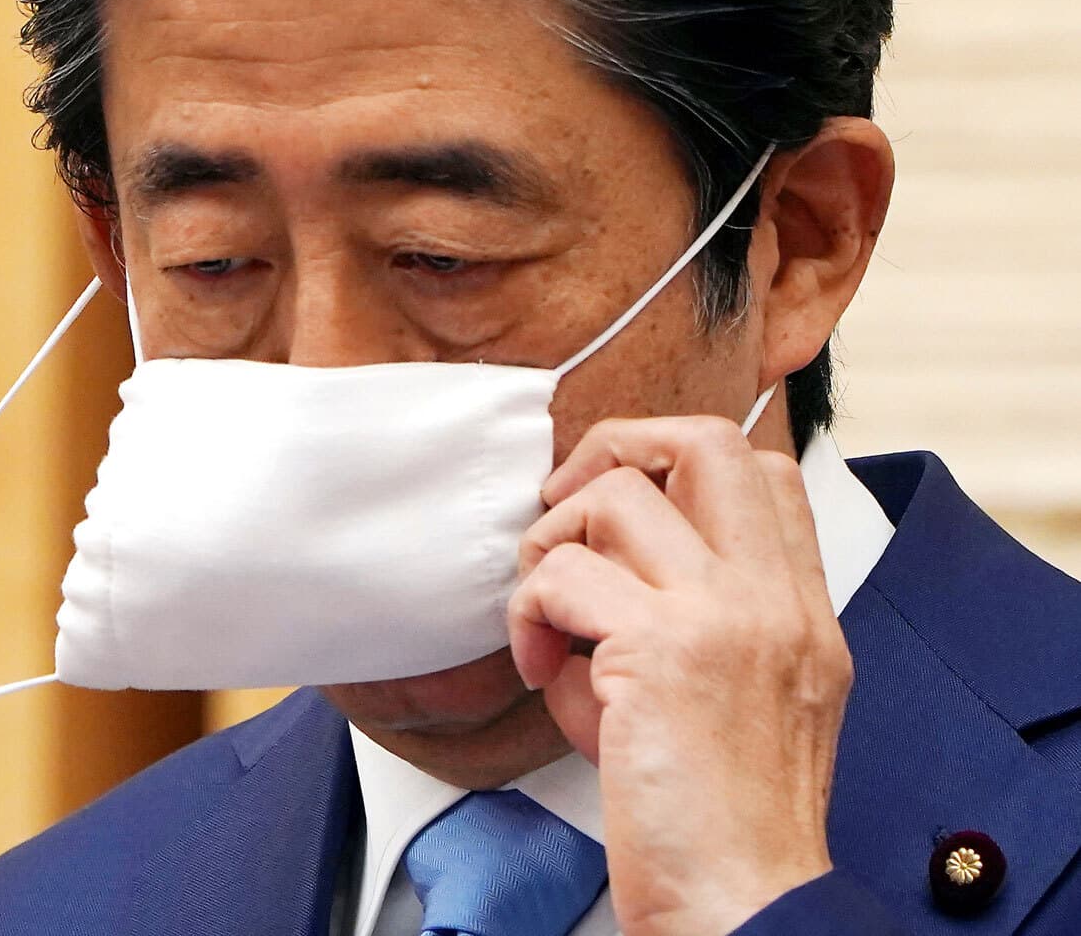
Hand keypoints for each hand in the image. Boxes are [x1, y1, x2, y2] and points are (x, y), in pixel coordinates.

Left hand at [508, 417, 851, 935]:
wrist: (743, 901)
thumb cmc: (723, 821)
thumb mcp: (740, 703)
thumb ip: (694, 626)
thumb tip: (592, 570)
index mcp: (802, 611)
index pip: (764, 471)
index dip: (676, 463)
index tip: (617, 514)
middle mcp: (774, 601)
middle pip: (706, 441)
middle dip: (612, 452)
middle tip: (565, 517)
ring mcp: (725, 617)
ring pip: (613, 498)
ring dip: (551, 551)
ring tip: (547, 622)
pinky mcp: (662, 651)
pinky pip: (559, 578)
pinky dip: (527, 617)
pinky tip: (538, 670)